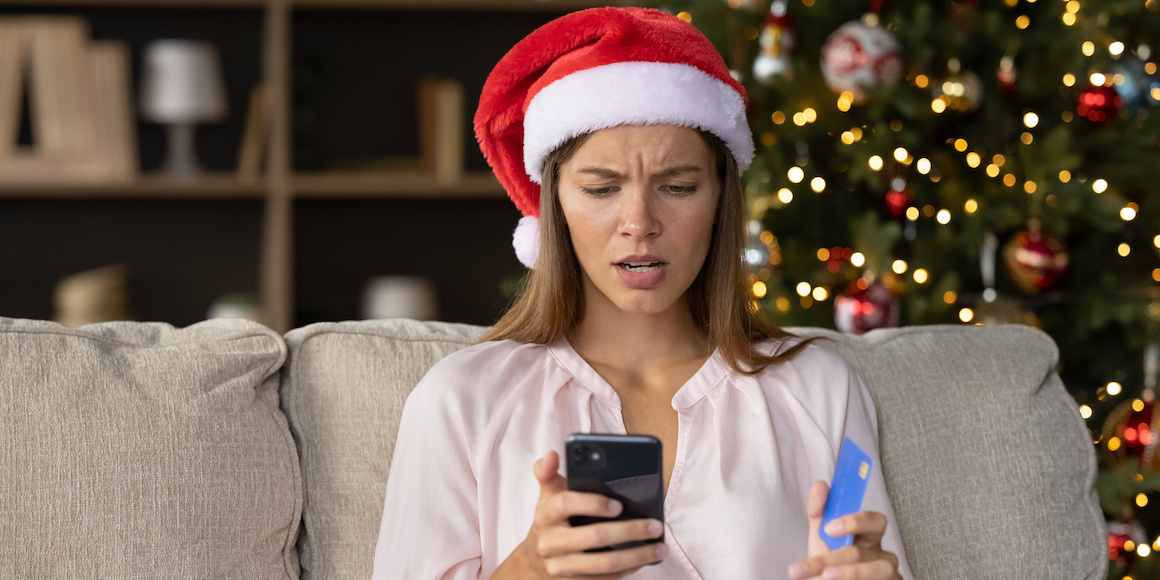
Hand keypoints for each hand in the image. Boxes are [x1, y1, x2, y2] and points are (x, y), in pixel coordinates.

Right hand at [497, 451, 666, 578]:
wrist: (534, 562)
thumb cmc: (550, 521)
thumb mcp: (547, 496)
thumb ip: (548, 473)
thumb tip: (551, 453)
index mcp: (545, 514)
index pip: (566, 504)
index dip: (593, 503)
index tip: (618, 504)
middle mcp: (550, 541)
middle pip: (593, 536)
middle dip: (628, 531)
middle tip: (654, 525)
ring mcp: (561, 566)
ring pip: (603, 563)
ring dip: (636, 556)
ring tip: (659, 547)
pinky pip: (605, 579)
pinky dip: (628, 570)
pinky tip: (645, 559)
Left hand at [787, 481, 900, 579]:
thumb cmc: (831, 563)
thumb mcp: (822, 538)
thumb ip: (819, 513)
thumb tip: (820, 485)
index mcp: (869, 536)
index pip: (874, 520)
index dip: (854, 521)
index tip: (828, 528)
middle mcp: (882, 556)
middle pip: (862, 553)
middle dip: (831, 559)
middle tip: (805, 568)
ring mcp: (888, 575)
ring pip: (874, 572)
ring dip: (845, 575)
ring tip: (823, 578)